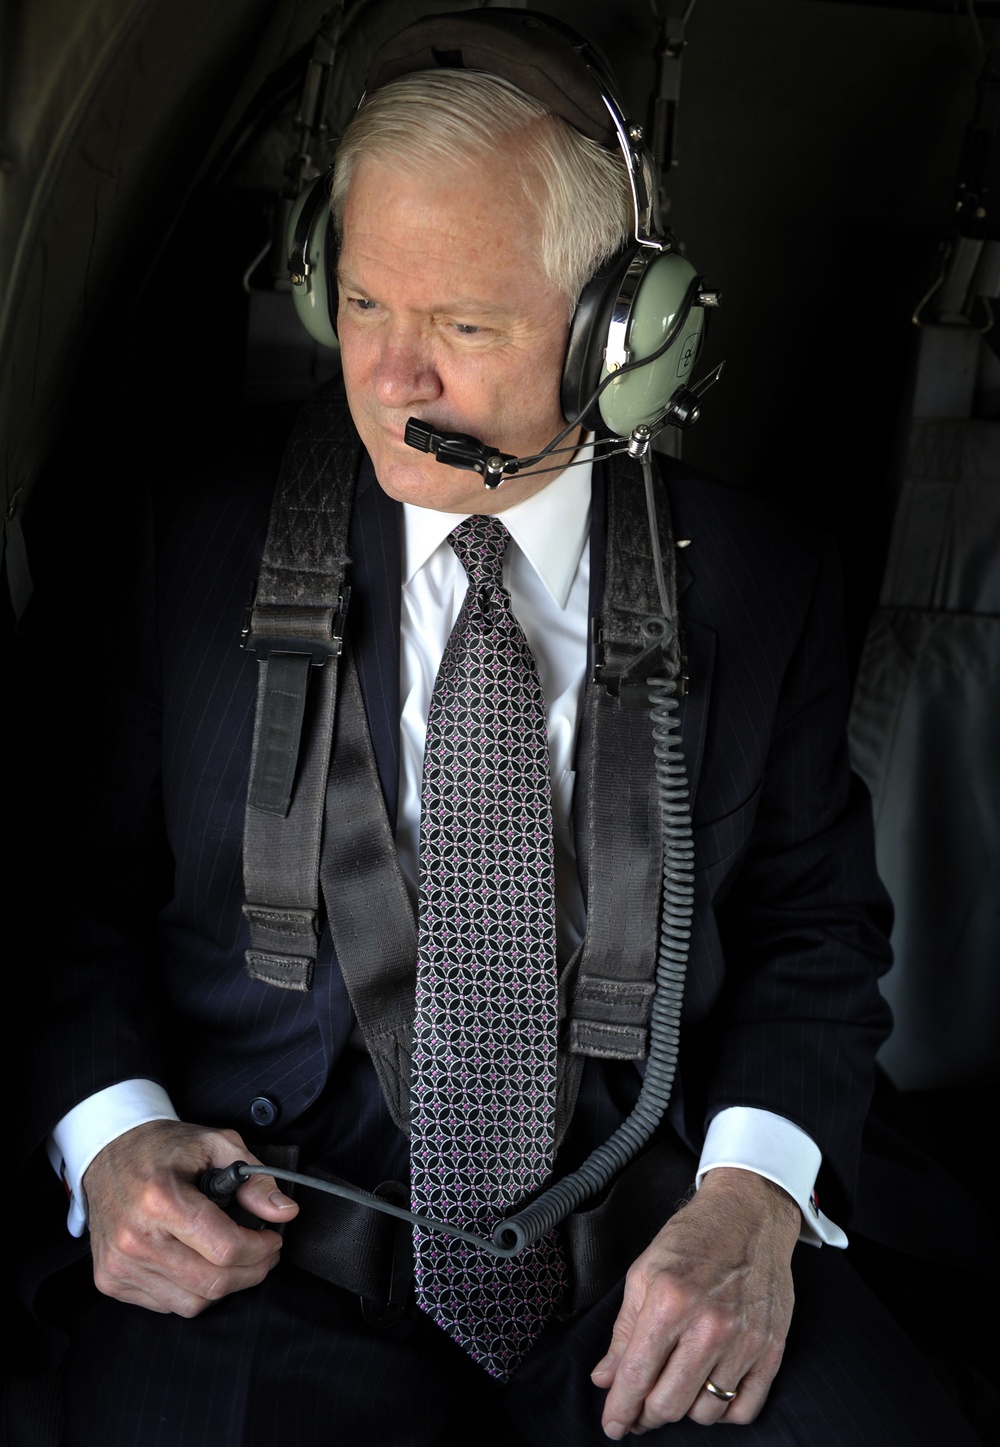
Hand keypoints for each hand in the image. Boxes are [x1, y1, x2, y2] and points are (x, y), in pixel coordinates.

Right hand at [83, 1119, 297, 1315]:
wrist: (109, 1151)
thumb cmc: (164, 1147)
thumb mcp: (218, 1144)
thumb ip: (255, 1179)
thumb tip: (284, 1212)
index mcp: (161, 1199)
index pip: (226, 1249)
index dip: (262, 1249)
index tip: (273, 1238)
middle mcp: (135, 1237)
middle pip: (212, 1283)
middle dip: (252, 1271)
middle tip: (264, 1253)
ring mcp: (119, 1264)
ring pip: (192, 1303)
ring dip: (223, 1285)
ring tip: (233, 1257)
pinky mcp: (110, 1279)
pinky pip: (166, 1305)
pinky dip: (191, 1290)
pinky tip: (197, 1262)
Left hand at [591, 1168, 798, 1436]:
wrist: (749, 1215)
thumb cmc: (693, 1239)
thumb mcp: (644, 1272)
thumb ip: (623, 1331)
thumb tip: (605, 1379)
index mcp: (668, 1302)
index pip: (636, 1377)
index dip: (620, 1410)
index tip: (613, 1425)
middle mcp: (708, 1326)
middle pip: (669, 1405)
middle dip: (646, 1415)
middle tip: (639, 1409)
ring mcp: (744, 1341)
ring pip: (705, 1413)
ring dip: (685, 1408)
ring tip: (677, 1385)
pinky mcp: (771, 1350)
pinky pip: (744, 1409)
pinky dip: (723, 1411)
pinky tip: (710, 1389)